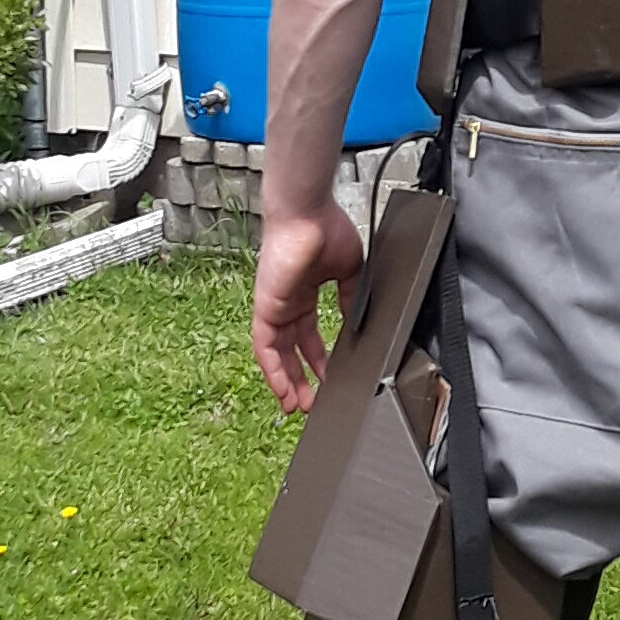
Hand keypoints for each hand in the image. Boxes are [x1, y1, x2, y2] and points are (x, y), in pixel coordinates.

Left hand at [252, 201, 366, 412]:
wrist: (308, 212)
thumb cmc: (326, 228)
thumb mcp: (349, 270)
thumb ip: (350, 297)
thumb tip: (356, 320)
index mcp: (305, 293)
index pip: (308, 335)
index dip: (316, 359)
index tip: (326, 379)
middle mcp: (286, 302)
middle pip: (290, 350)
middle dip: (299, 378)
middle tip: (309, 403)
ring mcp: (273, 306)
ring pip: (275, 354)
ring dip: (286, 382)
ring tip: (296, 406)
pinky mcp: (265, 307)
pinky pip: (264, 347)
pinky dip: (273, 370)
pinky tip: (283, 389)